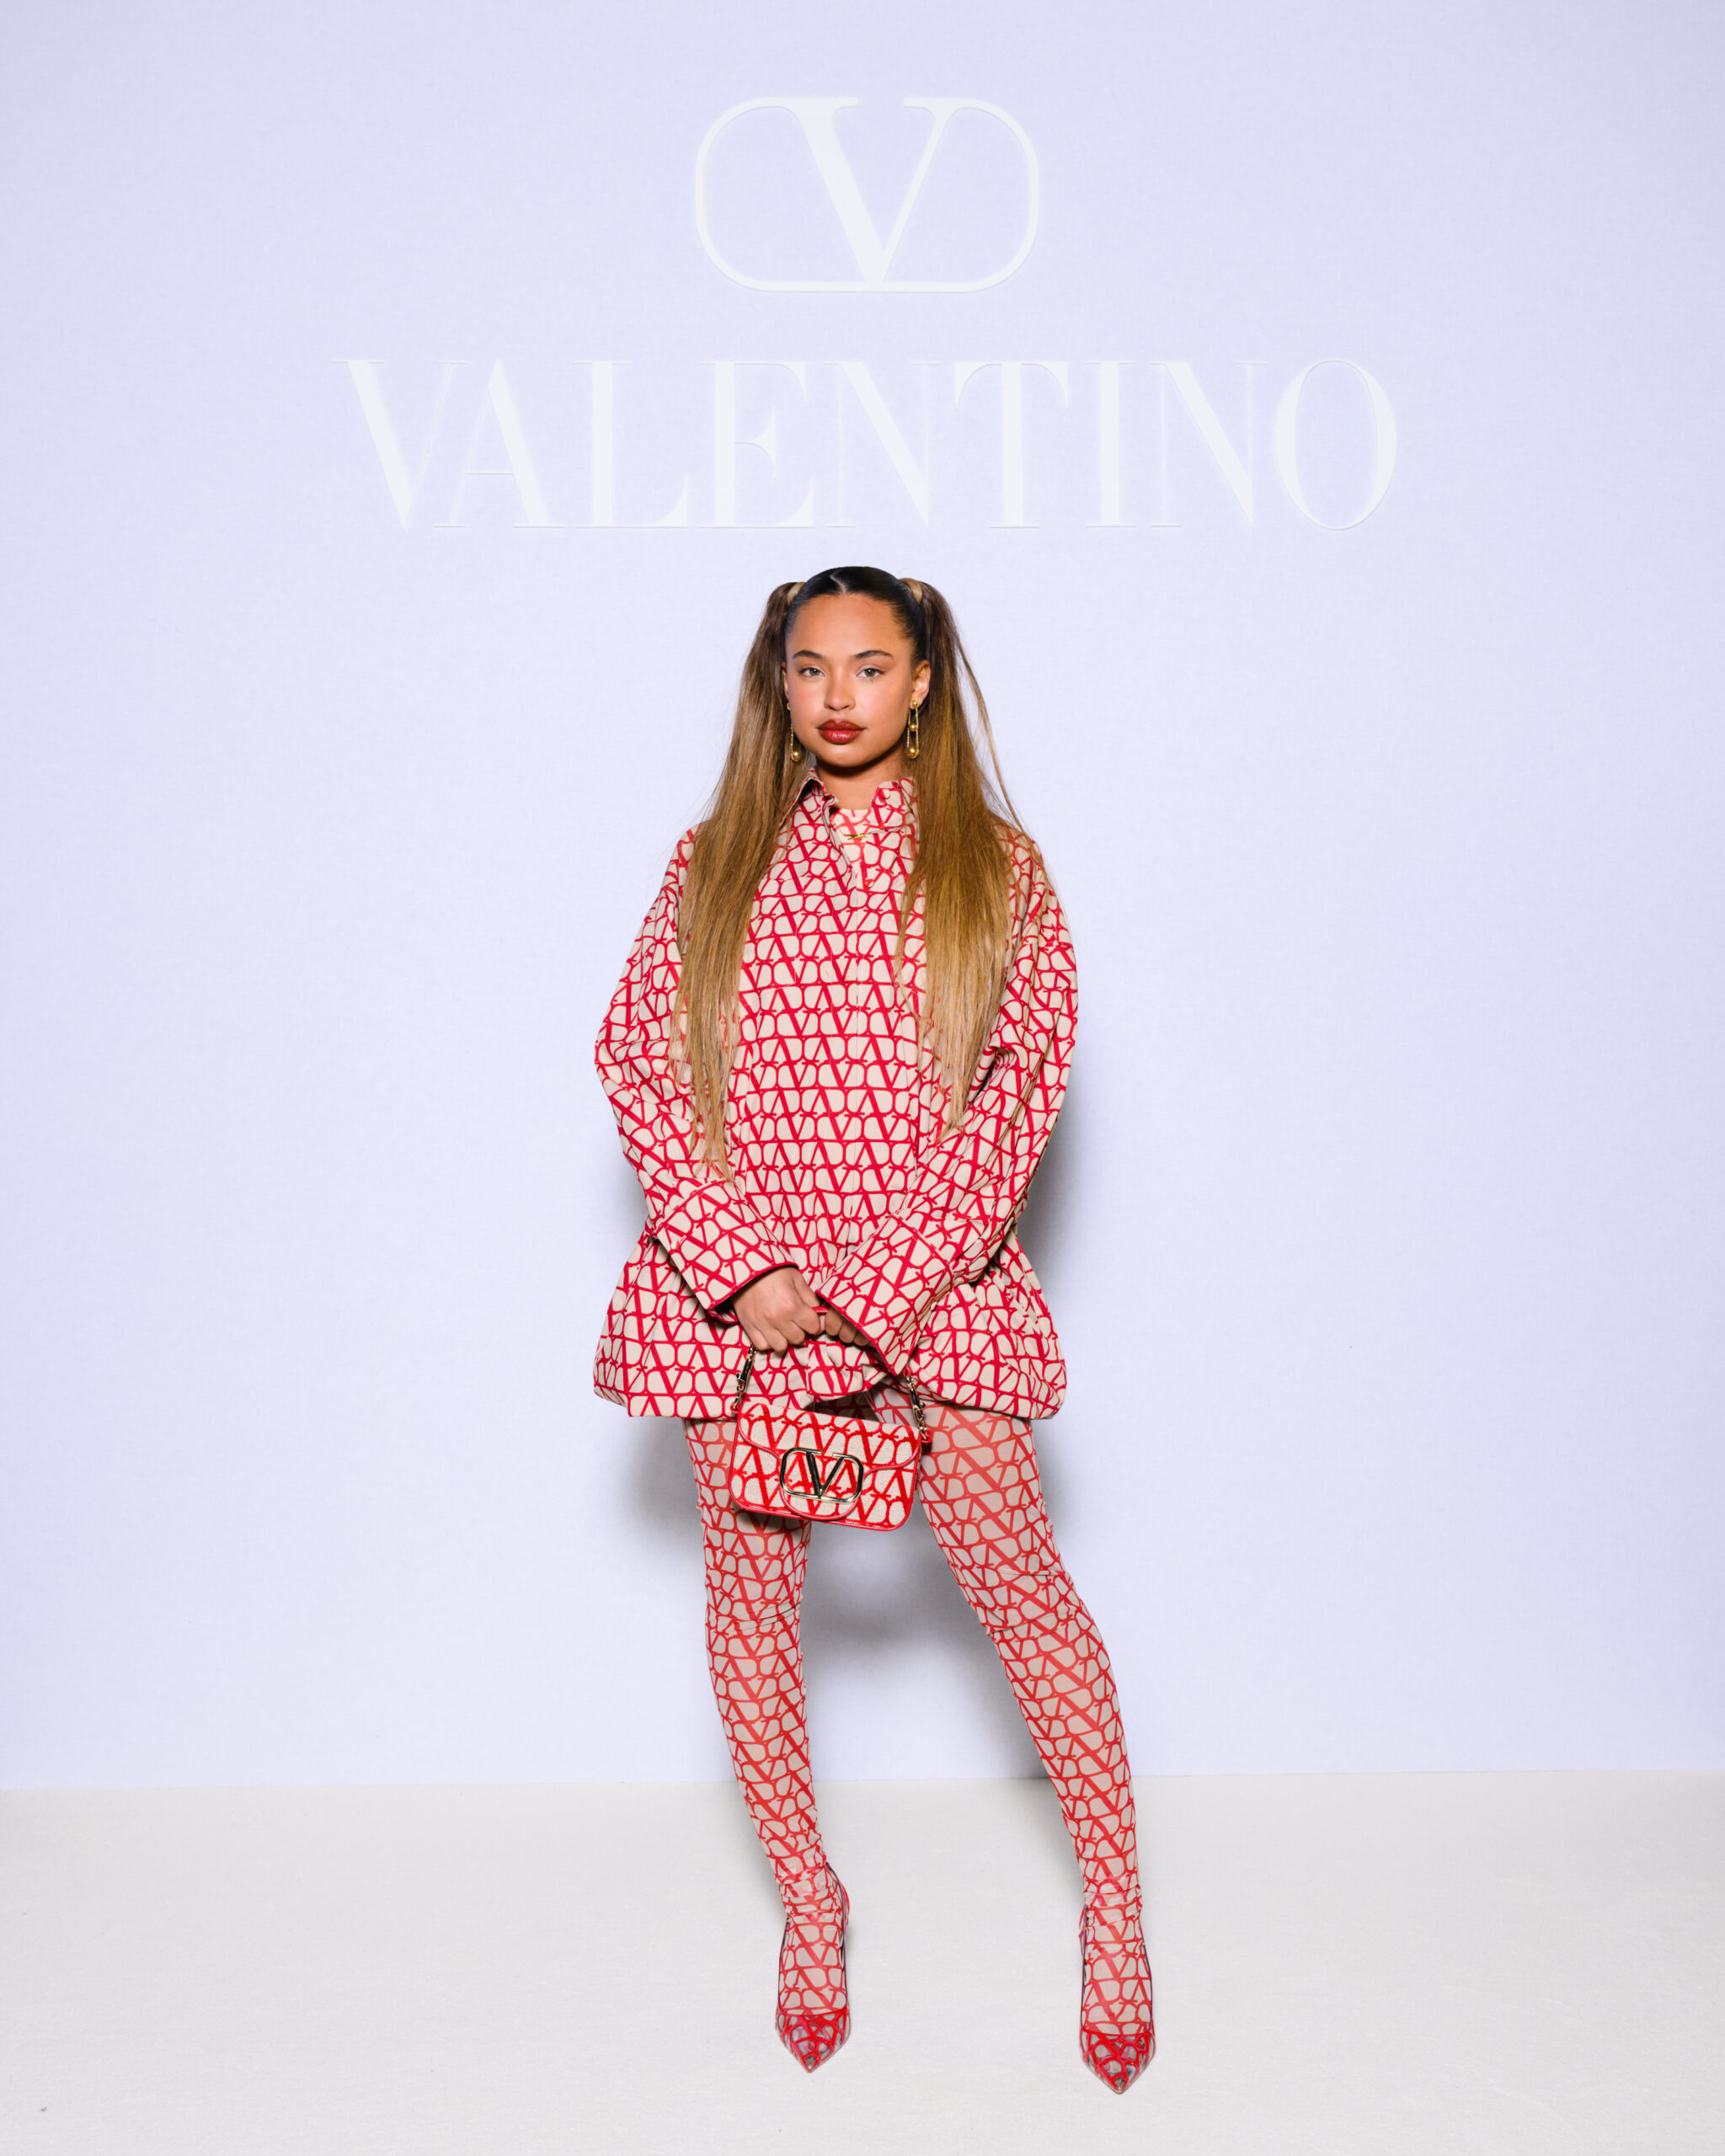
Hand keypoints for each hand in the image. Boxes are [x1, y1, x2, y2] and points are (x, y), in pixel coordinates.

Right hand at [732, 1267, 866, 1353]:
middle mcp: (778, 1318)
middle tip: (797, 1322)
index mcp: (792, 1305)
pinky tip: (771, 1332)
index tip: (811, 1319)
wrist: (746, 1267)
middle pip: (798, 1338)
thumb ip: (810, 1298)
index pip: (813, 1327)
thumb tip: (820, 1314)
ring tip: (784, 1330)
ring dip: (785, 1340)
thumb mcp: (797, 1279)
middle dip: (801, 1331)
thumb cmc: (774, 1272)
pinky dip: (768, 1342)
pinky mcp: (749, 1326)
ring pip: (781, 1346)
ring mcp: (762, 1324)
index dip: (815, 1323)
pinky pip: (762, 1345)